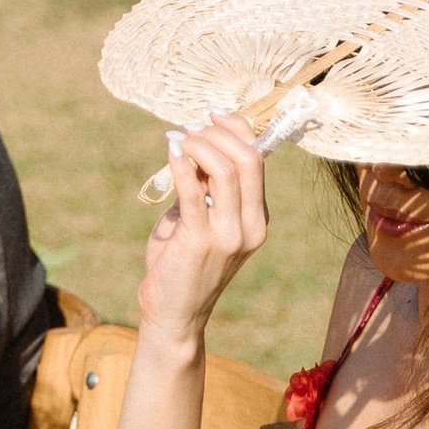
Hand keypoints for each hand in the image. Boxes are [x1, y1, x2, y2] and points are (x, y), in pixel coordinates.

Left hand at [136, 115, 266, 351]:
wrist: (175, 312)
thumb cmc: (183, 261)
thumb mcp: (202, 219)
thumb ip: (204, 186)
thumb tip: (195, 141)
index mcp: (257, 217)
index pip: (258, 158)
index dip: (236, 129)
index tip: (211, 116)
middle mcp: (251, 225)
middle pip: (248, 159)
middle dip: (217, 134)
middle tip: (191, 130)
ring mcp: (229, 235)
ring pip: (225, 170)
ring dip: (199, 145)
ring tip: (179, 141)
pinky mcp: (200, 240)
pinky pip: (193, 191)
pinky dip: (180, 165)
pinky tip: (171, 154)